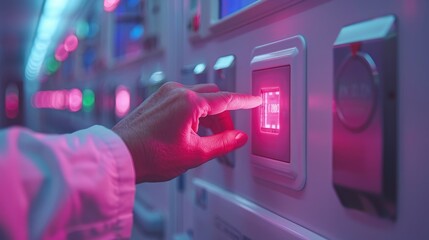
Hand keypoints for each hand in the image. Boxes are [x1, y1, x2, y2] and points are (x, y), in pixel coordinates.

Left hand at [112, 82, 260, 182]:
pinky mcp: (157, 99)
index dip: (245, 101)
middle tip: (227, 134)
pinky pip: (184, 99)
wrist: (119, 155)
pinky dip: (194, 112)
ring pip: (198, 97)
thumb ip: (223, 143)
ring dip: (208, 114)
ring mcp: (165, 93)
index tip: (256, 100)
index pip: (227, 99)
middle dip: (224, 114)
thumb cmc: (150, 155)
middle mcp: (177, 91)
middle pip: (213, 96)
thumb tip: (239, 137)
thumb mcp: (195, 154)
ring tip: (205, 137)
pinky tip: (191, 130)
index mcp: (189, 102)